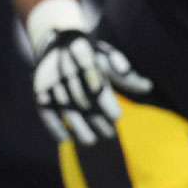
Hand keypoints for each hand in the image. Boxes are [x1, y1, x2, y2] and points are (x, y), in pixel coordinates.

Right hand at [29, 0, 152, 144]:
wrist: (61, 45)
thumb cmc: (93, 56)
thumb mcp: (110, 61)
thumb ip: (127, 76)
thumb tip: (148, 87)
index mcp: (84, 55)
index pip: (95, 79)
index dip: (105, 100)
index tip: (117, 117)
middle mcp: (66, 68)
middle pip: (81, 98)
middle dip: (96, 118)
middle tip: (111, 135)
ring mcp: (51, 81)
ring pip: (65, 107)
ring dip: (77, 126)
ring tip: (91, 142)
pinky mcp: (39, 91)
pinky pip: (45, 110)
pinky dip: (53, 125)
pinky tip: (65, 139)